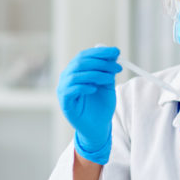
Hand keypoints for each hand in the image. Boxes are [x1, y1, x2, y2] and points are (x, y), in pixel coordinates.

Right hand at [56, 46, 120, 164]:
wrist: (98, 127)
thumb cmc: (101, 106)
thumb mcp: (107, 85)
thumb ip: (108, 70)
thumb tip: (113, 54)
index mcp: (76, 71)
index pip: (85, 56)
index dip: (100, 52)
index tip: (116, 52)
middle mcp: (67, 77)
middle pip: (80, 62)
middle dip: (100, 62)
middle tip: (116, 67)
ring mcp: (63, 90)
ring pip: (76, 75)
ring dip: (95, 74)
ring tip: (109, 79)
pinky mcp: (64, 102)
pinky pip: (71, 90)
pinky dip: (84, 87)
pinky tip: (95, 89)